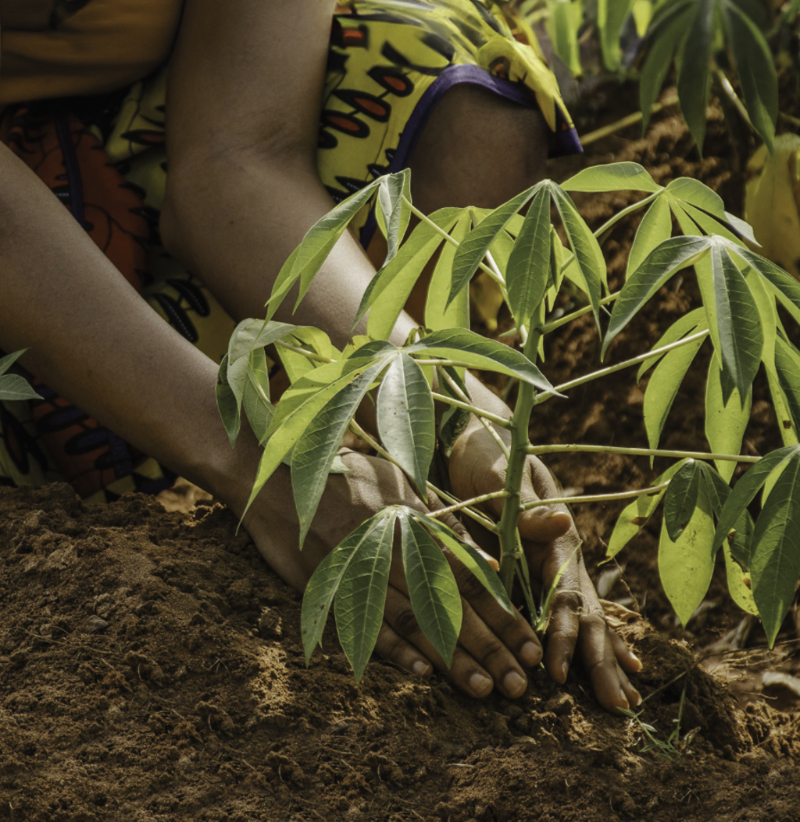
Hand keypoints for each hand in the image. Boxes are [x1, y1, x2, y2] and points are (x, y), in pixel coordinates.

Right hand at [242, 450, 546, 698]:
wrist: (279, 478)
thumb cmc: (345, 475)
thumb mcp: (400, 482)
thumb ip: (442, 521)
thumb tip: (485, 563)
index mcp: (416, 521)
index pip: (469, 576)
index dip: (502, 614)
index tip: (528, 645)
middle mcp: (395, 546)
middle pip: (450, 603)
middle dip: (489, 645)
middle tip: (520, 684)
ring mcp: (362, 566)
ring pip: (414, 618)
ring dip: (450, 657)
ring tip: (483, 689)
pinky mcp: (330, 583)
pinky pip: (364, 619)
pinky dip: (393, 647)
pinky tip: (422, 673)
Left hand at [448, 415, 642, 713]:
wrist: (482, 438)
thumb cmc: (487, 454)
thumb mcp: (502, 473)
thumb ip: (527, 504)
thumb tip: (565, 522)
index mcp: (554, 535)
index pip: (564, 593)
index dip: (566, 633)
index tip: (560, 672)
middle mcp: (563, 552)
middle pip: (587, 612)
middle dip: (601, 660)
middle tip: (619, 708)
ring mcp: (558, 561)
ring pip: (587, 615)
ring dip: (604, 657)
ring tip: (625, 699)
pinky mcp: (544, 565)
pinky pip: (571, 608)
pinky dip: (593, 637)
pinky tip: (616, 661)